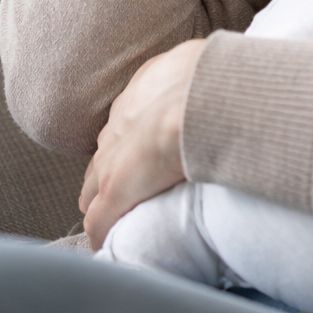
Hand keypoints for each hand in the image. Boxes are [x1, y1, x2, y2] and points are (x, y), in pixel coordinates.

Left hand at [79, 39, 205, 251]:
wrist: (198, 101)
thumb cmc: (207, 80)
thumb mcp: (197, 66)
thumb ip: (197, 76)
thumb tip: (219, 76)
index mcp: (136, 102)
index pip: (122, 131)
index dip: (130, 148)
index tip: (143, 159)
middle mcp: (116, 130)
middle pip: (100, 161)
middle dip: (109, 175)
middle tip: (129, 193)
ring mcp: (111, 162)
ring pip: (92, 192)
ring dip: (105, 204)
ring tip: (121, 222)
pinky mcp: (114, 193)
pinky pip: (99, 221)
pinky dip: (104, 233)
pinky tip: (111, 245)